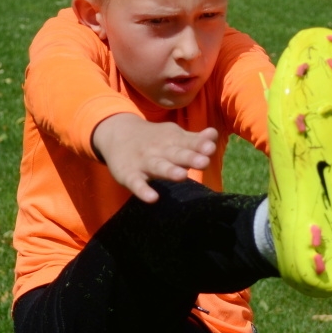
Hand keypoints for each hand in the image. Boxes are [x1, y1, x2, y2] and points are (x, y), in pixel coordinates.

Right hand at [92, 114, 217, 202]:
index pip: (188, 142)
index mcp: (172, 140)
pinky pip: (136, 183)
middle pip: (176, 154)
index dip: (200, 145)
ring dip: (169, 171)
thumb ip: (194, 139)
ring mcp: (144, 162)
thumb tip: (214, 134)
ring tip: (182, 175)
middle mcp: (159, 150)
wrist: (117, 134)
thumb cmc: (155, 139)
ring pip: (158, 167)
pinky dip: (143, 191)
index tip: (210, 148)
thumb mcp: (174, 136)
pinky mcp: (129, 174)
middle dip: (189, 157)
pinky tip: (152, 198)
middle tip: (204, 162)